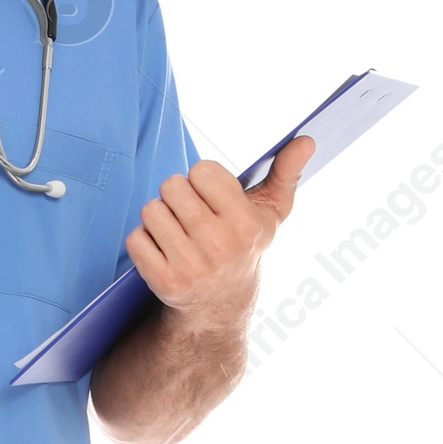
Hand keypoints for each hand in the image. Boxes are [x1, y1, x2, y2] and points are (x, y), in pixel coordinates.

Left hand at [124, 135, 315, 330]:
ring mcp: (189, 266)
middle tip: (190, 214)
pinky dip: (143, 240)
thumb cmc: (245, 245)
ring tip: (177, 231)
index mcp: (245, 224)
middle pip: (171, 186)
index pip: (201, 171)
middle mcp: (218, 246)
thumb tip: (307, 140)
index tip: (210, 196)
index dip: (202, 179)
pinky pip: (136, 238)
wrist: (222, 303)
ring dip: (159, 216)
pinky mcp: (163, 282)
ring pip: (151, 210)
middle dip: (177, 195)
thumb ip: (287, 172)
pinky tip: (162, 249)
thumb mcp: (271, 212)